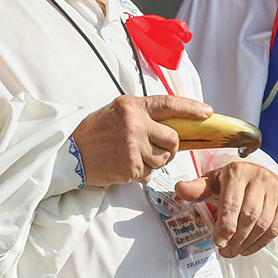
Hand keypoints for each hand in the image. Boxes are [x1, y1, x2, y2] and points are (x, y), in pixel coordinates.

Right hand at [72, 95, 210, 186]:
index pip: (169, 104)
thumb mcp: (119, 112)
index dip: (191, 108)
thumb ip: (144, 115)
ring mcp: (133, 147)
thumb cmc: (96, 131)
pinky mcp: (130, 167)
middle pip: (173, 139)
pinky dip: (141, 172)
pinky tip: (125, 165)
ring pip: (163, 159)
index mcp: (133, 106)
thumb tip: (175, 124)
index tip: (207, 113)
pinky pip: (150, 173)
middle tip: (154, 147)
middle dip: (169, 147)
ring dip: (154, 161)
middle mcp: (135, 125)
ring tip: (133, 155)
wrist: (71, 153)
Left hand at [174, 161, 277, 257]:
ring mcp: (276, 189)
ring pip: (262, 225)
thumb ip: (197, 189)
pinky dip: (260, 243)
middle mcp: (260, 177)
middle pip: (248, 216)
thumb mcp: (212, 182)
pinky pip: (275, 229)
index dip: (225, 226)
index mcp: (237, 172)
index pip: (232, 204)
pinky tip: (247, 248)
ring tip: (234, 251)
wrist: (256, 175)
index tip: (218, 242)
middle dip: (235, 239)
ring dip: (247, 243)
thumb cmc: (230, 182)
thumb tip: (179, 189)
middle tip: (225, 252)